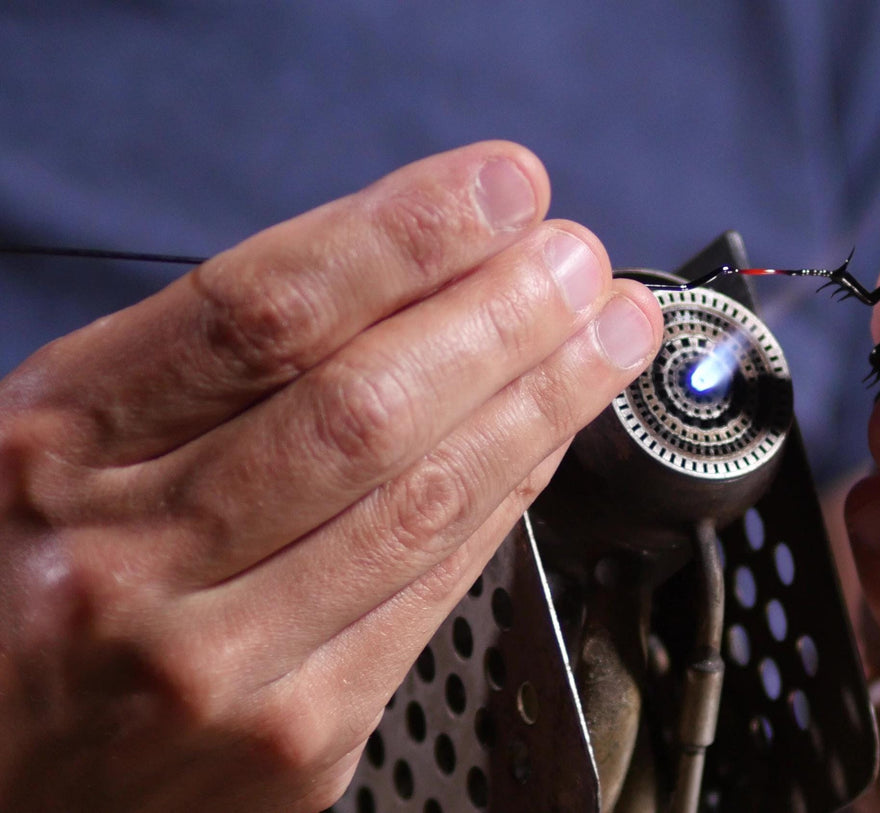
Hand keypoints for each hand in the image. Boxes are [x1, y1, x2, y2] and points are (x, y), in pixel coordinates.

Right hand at [0, 142, 662, 810]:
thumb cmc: (24, 593)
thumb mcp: (61, 445)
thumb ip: (210, 369)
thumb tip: (407, 272)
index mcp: (52, 450)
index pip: (262, 312)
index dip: (404, 237)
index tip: (499, 190)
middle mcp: (125, 559)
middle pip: (364, 406)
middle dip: (499, 316)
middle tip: (575, 259)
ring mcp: (216, 663)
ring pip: (420, 503)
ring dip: (538, 402)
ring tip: (603, 337)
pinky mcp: (294, 739)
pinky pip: (433, 595)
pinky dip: (507, 501)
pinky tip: (550, 439)